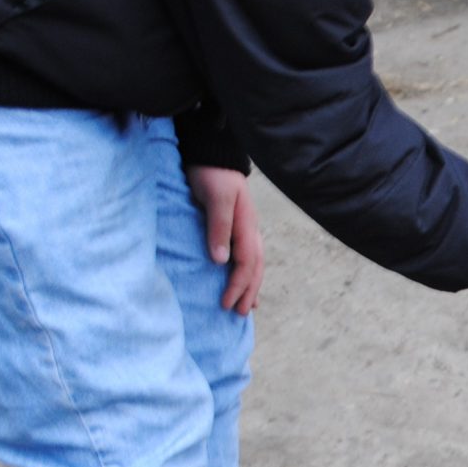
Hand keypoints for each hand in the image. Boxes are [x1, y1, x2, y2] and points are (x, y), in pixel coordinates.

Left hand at [187, 165, 263, 315]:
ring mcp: (246, 228)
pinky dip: (247, 272)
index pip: (247, 263)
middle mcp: (250, 230)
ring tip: (246, 305)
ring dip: (251, 285)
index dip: (238, 285)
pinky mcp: (238, 226)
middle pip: (255, 267)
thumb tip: (221, 261)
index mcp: (246, 226)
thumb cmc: (212, 174)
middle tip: (238, 313)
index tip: (225, 303)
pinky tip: (243, 279)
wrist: (213, 153)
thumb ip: (219, 227)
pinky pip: (247, 255)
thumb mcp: (215, 198)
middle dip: (248, 291)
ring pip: (254, 263)